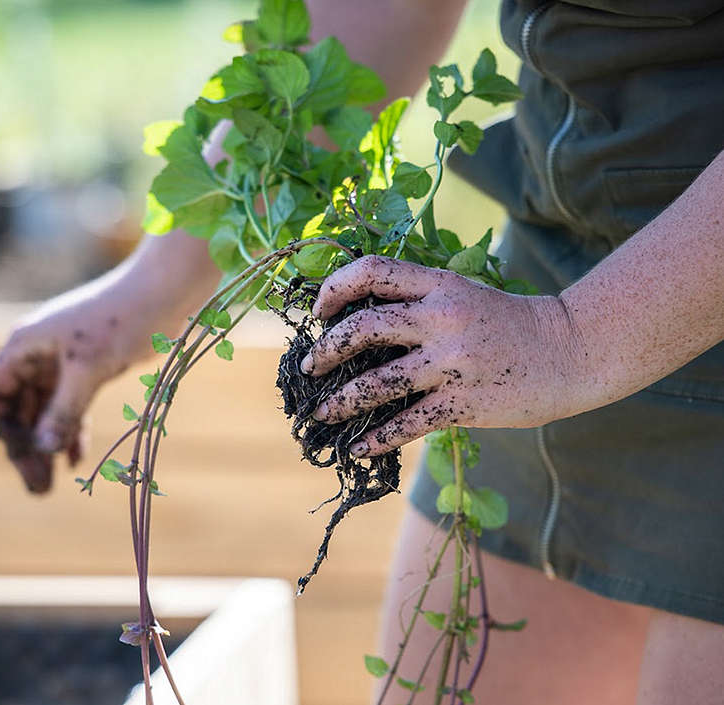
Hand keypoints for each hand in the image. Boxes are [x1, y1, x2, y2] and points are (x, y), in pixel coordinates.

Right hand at [0, 292, 133, 493]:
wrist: (165, 290)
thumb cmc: (124, 320)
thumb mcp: (90, 369)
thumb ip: (63, 411)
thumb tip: (42, 451)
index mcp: (24, 345)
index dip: (2, 428)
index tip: (25, 456)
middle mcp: (37, 352)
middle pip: (17, 408)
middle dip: (26, 447)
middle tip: (39, 488)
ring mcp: (61, 360)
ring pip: (43, 410)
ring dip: (47, 444)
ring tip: (51, 484)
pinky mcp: (87, 366)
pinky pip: (68, 405)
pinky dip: (70, 430)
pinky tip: (76, 460)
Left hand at [300, 256, 582, 456]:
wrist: (571, 351)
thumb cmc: (508, 323)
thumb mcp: (464, 295)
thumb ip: (418, 301)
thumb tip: (358, 323)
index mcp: (440, 285)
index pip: (373, 271)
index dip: (336, 288)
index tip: (319, 312)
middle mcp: (442, 319)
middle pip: (363, 327)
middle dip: (326, 350)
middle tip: (310, 368)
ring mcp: (453, 362)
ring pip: (378, 382)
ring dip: (340, 401)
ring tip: (320, 414)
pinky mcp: (464, 402)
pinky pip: (408, 423)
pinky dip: (377, 438)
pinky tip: (358, 447)